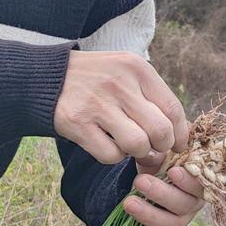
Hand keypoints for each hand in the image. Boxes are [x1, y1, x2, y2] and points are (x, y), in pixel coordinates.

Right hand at [53, 51, 188, 163]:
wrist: (46, 77)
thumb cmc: (94, 79)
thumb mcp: (125, 72)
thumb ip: (151, 97)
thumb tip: (178, 135)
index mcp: (136, 68)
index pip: (173, 109)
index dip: (179, 134)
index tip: (176, 144)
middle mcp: (119, 83)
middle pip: (160, 131)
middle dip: (160, 147)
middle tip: (151, 148)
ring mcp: (97, 103)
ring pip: (138, 145)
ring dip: (136, 153)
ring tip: (126, 144)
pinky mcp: (77, 123)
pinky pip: (110, 155)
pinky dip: (112, 156)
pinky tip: (104, 142)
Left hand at [122, 154, 204, 225]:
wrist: (144, 179)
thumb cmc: (158, 162)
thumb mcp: (159, 154)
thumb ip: (160, 151)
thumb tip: (154, 148)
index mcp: (196, 184)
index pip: (200, 185)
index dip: (189, 181)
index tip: (173, 172)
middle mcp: (190, 205)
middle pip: (183, 205)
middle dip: (161, 194)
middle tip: (140, 182)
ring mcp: (177, 222)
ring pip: (171, 225)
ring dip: (149, 215)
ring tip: (128, 203)